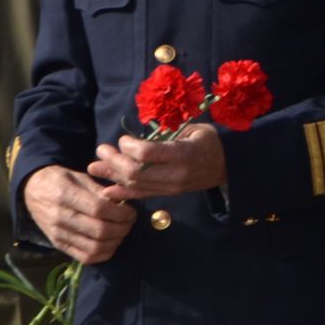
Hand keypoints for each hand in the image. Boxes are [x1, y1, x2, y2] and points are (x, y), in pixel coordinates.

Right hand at [22, 166, 136, 263]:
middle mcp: (59, 217)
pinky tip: (111, 242)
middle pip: (99, 230)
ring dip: (116, 241)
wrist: (32, 191)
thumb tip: (122, 204)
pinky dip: (103, 253)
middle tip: (130, 221)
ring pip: (94, 247)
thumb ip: (101, 190)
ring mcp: (57, 234)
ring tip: (122, 231)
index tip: (131, 211)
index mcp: (65, 194)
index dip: (121, 213)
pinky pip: (85, 257)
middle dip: (123, 228)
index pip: (99, 209)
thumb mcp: (80, 176)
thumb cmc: (60, 180)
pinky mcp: (58, 245)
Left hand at [88, 124, 225, 199]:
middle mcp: (176, 175)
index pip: (146, 154)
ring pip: (134, 185)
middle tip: (101, 149)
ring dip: (112, 175)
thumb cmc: (209, 140)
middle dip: (113, 161)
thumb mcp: (193, 129)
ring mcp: (171, 187)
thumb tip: (134, 140)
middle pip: (135, 172)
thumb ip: (165, 136)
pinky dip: (121, 193)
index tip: (124, 139)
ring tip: (95, 166)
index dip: (129, 146)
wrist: (229, 165)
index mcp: (184, 154)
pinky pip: (141, 195)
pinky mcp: (168, 194)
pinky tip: (106, 189)